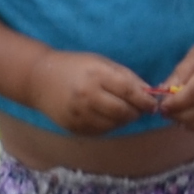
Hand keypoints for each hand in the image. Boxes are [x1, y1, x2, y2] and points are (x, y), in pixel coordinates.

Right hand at [21, 48, 162, 137]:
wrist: (39, 79)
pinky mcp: (74, 127)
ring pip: (114, 125)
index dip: (145, 100)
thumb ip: (126, 76)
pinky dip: (110, 125)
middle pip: (123, 112)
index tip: (153, 104)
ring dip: (124, 120)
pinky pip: (101, 131)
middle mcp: (87, 96)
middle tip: (141, 109)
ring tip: (123, 110)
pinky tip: (107, 115)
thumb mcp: (101, 62)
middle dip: (136, 112)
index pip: (128, 92)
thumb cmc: (75, 66)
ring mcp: (80, 114)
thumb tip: (149, 92)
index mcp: (96, 76)